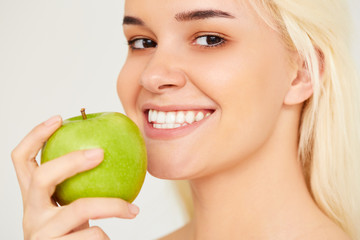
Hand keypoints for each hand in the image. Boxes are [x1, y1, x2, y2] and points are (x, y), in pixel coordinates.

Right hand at [12, 115, 139, 239]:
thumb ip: (83, 188)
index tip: (58, 119)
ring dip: (112, 206)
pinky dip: (107, 235)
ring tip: (133, 210)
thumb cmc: (74, 234)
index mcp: (34, 199)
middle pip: (42, 177)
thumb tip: (115, 154)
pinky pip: (93, 234)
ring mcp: (40, 233)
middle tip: (101, 153)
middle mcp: (31, 214)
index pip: (21, 161)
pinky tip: (111, 238)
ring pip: (80, 208)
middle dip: (72, 160)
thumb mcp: (74, 209)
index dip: (35, 136)